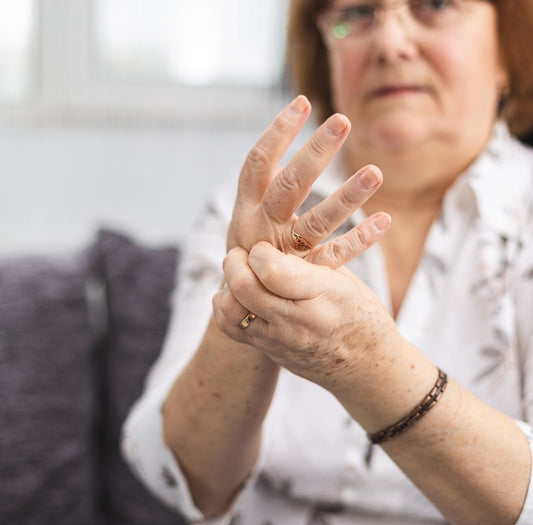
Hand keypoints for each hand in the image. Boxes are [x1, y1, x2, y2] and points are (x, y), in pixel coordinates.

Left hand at [213, 241, 399, 391]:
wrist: (366, 367)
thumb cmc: (360, 314)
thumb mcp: (344, 279)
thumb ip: (310, 259)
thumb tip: (281, 223)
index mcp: (323, 296)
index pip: (272, 270)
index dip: (259, 251)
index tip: (264, 245)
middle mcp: (296, 322)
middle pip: (244, 288)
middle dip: (236, 262)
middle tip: (243, 253)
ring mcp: (278, 340)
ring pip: (230, 310)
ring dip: (227, 285)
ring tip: (240, 272)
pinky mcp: (267, 351)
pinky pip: (231, 329)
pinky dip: (226, 307)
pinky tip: (238, 294)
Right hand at [228, 95, 389, 268]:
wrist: (240, 304)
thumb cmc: (249, 250)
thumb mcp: (247, 216)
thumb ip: (265, 186)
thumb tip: (284, 141)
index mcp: (245, 207)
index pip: (257, 164)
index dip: (278, 133)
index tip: (302, 102)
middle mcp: (260, 227)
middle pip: (288, 185)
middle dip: (315, 152)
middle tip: (343, 121)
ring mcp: (282, 254)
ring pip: (316, 222)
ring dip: (346, 196)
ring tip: (375, 173)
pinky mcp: (302, 276)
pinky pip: (333, 257)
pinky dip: (359, 240)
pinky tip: (384, 220)